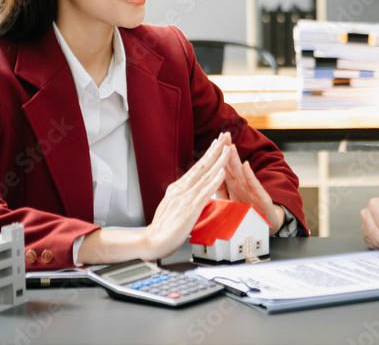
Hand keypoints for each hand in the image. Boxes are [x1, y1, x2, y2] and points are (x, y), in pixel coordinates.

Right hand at [140, 132, 230, 259]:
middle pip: (201, 166)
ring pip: (205, 175)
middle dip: (215, 150)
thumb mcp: (173, 206)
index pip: (197, 168)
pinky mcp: (189, 209)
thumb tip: (191, 191)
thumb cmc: (163, 228)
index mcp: (177, 188)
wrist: (151, 242)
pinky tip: (222, 174)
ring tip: (227, 149)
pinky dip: (214, 182)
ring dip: (218, 161)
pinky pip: (204, 193)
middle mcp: (181, 189)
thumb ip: (182, 197)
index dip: (208, 155)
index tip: (217, 143)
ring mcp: (185, 198)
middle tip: (225, 136)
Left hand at [217, 142, 284, 232]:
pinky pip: (254, 186)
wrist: (266, 227)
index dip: (220, 154)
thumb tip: (208, 180)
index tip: (215, 140)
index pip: (225, 167)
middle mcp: (242, 185)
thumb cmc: (248, 213)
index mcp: (233, 185)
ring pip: (242, 173)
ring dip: (236, 159)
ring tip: (231, 146)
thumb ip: (220, 191)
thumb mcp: (230, 202)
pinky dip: (249, 176)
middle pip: (233, 165)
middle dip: (228, 150)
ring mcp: (252, 190)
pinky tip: (245, 166)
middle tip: (224, 134)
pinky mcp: (261, 198)